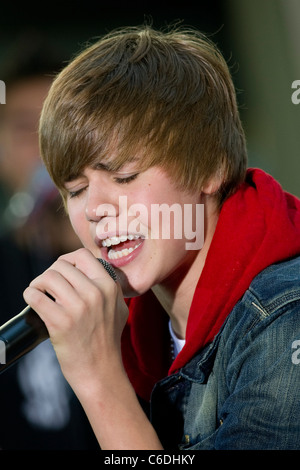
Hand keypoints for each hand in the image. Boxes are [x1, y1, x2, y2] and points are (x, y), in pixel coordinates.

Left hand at [23, 248, 128, 385]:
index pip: (82, 255)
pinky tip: (33, 300)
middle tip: (47, 286)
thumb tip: (92, 270)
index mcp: (108, 286)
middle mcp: (95, 294)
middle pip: (61, 266)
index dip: (67, 260)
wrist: (101, 372)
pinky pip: (35, 296)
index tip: (61, 271)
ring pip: (47, 277)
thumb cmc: (107, 340)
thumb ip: (110, 287)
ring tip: (39, 292)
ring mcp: (78, 308)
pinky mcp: (60, 322)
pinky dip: (29, 295)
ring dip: (38, 283)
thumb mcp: (119, 308)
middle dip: (50, 273)